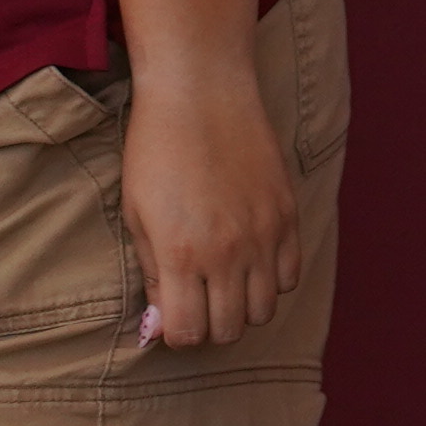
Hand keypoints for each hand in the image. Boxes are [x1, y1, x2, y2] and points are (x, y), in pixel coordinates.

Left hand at [114, 46, 297, 351]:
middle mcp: (227, 253)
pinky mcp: (287, 216)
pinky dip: (270, 279)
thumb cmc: (156, 149)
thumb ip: (151, 274)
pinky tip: (250, 258)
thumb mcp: (136, 214)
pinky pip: (289, 276)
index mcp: (181, 255)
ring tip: (224, 279)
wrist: (200, 91)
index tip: (171, 314)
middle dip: (208, 324)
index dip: (175, 332)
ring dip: (241, 305)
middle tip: (197, 298)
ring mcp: (263, 235)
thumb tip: (159, 323)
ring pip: (263, 310)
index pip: (187, 334)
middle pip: (228, 330)